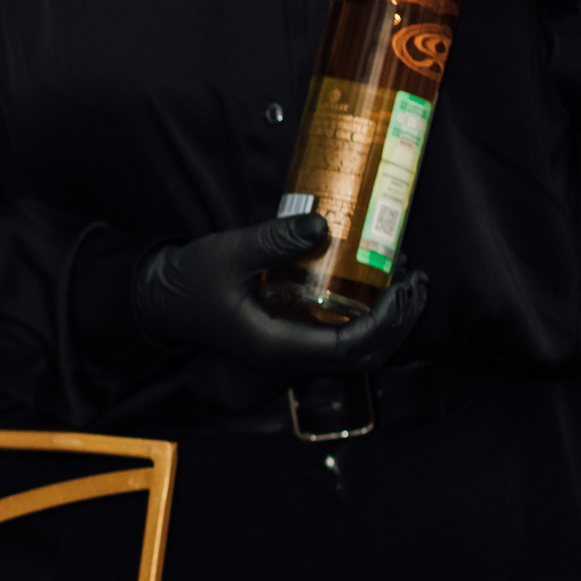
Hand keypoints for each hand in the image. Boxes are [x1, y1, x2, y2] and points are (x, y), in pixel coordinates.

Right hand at [132, 213, 427, 377]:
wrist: (163, 300)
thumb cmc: (191, 282)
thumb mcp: (229, 254)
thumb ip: (274, 240)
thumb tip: (324, 223)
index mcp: (275, 345)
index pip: (346, 348)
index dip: (382, 323)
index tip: (399, 289)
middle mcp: (288, 357)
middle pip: (363, 357)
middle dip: (398, 324)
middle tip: (416, 284)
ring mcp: (291, 351)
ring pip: (356, 353)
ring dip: (389, 324)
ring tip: (408, 284)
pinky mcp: (291, 338)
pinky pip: (342, 340)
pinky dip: (369, 320)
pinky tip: (376, 288)